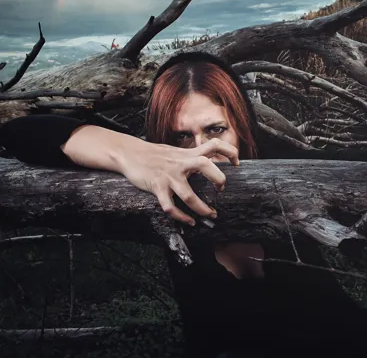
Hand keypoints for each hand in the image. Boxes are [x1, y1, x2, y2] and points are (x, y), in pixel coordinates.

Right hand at [119, 138, 239, 225]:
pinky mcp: (157, 187)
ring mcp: (169, 176)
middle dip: (218, 178)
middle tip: (221, 189)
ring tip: (210, 215)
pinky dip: (181, 217)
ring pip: (188, 195)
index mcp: (188, 153)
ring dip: (201, 208)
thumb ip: (191, 156)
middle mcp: (180, 163)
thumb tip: (207, 160)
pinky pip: (170, 206)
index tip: (236, 163)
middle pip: (205, 165)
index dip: (229, 152)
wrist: (129, 153)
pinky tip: (189, 221)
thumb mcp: (176, 151)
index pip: (214, 145)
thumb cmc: (155, 154)